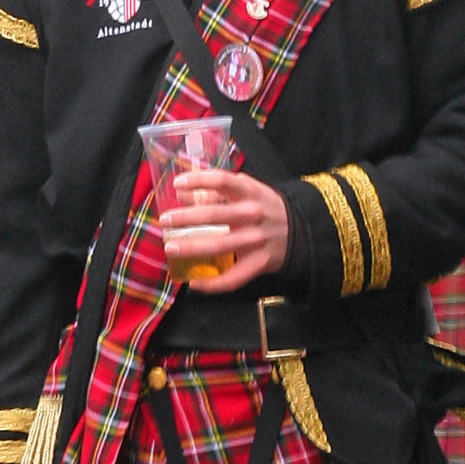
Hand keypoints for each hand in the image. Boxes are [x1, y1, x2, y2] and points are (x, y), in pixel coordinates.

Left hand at [166, 169, 291, 294]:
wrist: (300, 230)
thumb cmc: (265, 207)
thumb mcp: (247, 191)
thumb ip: (216, 192)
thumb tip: (182, 194)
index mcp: (249, 193)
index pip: (222, 181)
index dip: (198, 180)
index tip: (177, 184)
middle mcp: (252, 215)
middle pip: (214, 216)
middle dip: (185, 219)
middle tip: (165, 221)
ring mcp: (256, 241)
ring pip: (218, 246)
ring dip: (191, 248)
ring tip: (170, 248)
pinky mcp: (258, 263)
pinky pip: (232, 277)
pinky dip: (211, 283)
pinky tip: (193, 281)